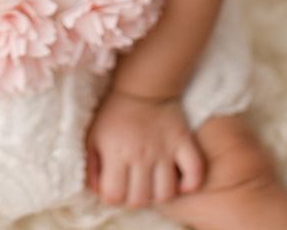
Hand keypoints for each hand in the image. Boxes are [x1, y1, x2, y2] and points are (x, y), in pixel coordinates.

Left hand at [86, 89, 204, 207]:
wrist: (142, 87)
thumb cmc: (114, 113)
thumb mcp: (93, 136)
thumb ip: (91, 166)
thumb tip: (97, 191)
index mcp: (116, 152)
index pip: (113, 195)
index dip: (111, 197)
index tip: (113, 186)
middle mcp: (141, 154)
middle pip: (139, 199)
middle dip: (133, 198)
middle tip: (133, 186)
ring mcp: (165, 150)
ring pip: (166, 193)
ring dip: (158, 195)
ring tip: (153, 184)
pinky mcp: (183, 143)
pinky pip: (195, 172)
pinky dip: (190, 183)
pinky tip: (180, 182)